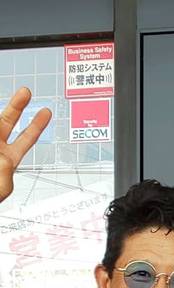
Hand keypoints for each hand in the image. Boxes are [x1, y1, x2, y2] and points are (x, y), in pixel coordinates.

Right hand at [0, 88, 51, 202]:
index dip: (36, 124)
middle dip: (17, 105)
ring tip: (15, 114)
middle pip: (7, 120)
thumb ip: (6, 172)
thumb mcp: (2, 188)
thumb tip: (4, 158)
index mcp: (9, 158)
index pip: (26, 138)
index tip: (46, 111)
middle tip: (26, 91)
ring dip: (2, 115)